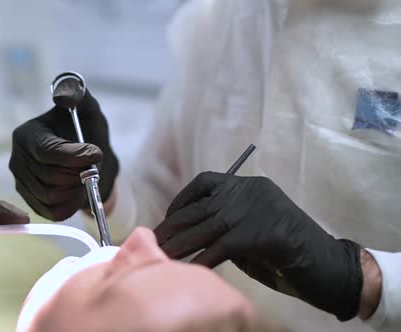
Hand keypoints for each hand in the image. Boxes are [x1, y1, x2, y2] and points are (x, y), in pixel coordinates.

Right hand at [9, 84, 118, 220]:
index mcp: (26, 134)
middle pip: (50, 177)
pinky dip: (71, 204)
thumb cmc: (86, 130)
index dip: (74, 156)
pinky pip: (52, 212)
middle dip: (78, 174)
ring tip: (84, 177)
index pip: (47, 151)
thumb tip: (63, 93)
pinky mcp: (31, 202)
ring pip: (52, 196)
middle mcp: (16, 159)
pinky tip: (77, 190)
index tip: (97, 153)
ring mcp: (21, 182)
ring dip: (76, 189)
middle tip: (92, 167)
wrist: (88, 159)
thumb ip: (78, 96)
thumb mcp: (88, 109)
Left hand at [154, 171, 362, 320]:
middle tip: (156, 243)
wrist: (330, 267)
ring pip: (205, 227)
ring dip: (180, 244)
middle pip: (199, 207)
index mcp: (248, 185)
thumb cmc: (289, 252)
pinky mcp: (261, 234)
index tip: (167, 218)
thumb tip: (190, 233)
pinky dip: (202, 259)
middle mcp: (249, 192)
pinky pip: (220, 247)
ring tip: (163, 257)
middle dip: (174, 226)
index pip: (204, 182)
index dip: (181, 200)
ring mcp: (256, 210)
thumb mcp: (253, 229)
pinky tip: (190, 269)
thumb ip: (226, 225)